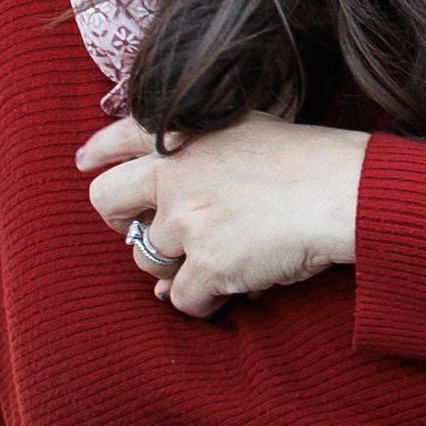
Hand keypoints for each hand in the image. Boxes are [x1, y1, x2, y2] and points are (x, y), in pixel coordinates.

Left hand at [79, 112, 368, 317]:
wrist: (340, 189)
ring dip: (174, 265)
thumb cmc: (304, 158)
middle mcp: (175, 172)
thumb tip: (166, 202)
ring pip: (144, 258)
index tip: (86, 162)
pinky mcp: (206, 265)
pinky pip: (181, 298)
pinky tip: (234, 285)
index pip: (119, 136)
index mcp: (184, 133)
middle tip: (142, 231)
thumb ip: (201, 149)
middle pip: (106, 200)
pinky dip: (205, 299)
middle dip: (118, 221)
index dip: (98, 152)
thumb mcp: (245, 126)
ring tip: (216, 257)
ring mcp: (187, 220)